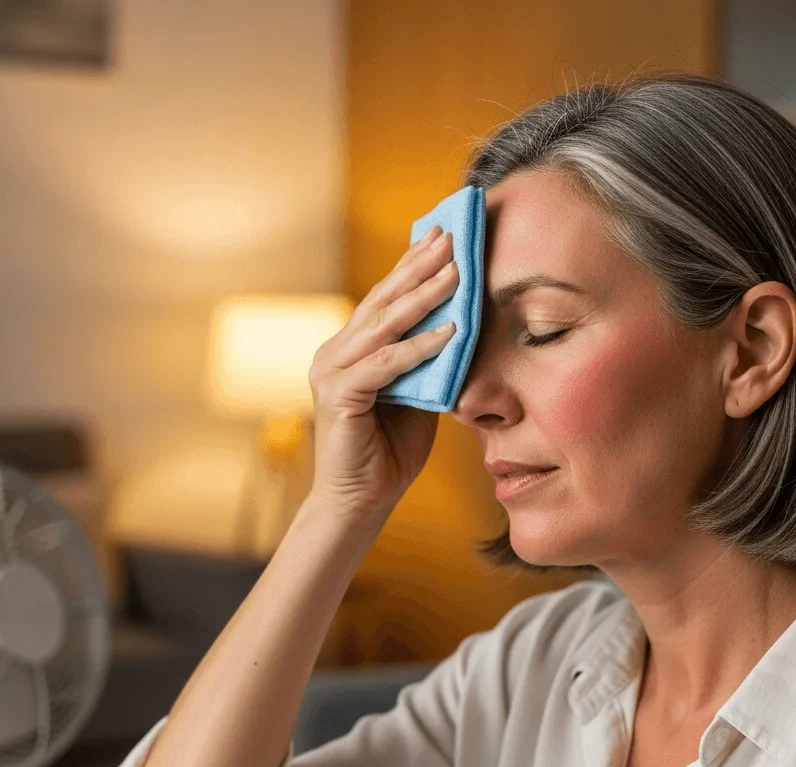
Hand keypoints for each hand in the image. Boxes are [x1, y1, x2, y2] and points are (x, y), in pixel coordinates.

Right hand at [306, 225, 458, 519]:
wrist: (361, 501)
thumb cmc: (389, 451)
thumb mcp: (417, 396)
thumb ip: (429, 363)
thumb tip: (463, 327)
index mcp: (350, 350)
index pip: (384, 300)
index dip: (411, 267)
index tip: (442, 235)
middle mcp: (335, 353)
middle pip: (381, 301)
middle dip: (418, 267)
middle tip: (451, 237)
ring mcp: (332, 372)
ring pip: (383, 325)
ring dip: (423, 296)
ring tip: (456, 271)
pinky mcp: (338, 395)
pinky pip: (385, 364)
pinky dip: (419, 346)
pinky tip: (450, 331)